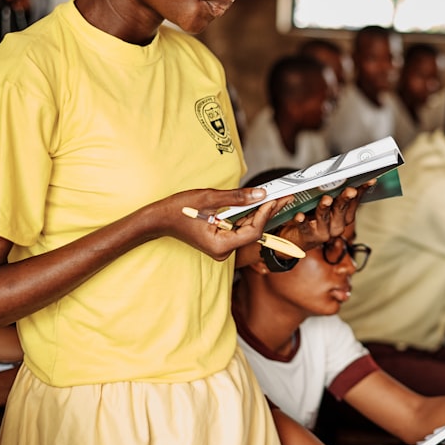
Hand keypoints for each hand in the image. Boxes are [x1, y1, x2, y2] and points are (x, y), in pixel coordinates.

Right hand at [160, 187, 293, 260]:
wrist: (158, 219)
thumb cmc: (178, 209)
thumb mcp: (209, 198)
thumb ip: (237, 198)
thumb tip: (260, 194)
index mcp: (220, 245)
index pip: (252, 232)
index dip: (265, 214)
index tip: (275, 199)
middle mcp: (223, 251)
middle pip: (253, 231)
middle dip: (268, 212)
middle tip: (285, 197)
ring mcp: (222, 247)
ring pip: (248, 229)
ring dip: (260, 213)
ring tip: (278, 198)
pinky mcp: (221, 240)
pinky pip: (239, 228)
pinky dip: (249, 216)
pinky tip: (261, 204)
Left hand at [273, 181, 370, 251]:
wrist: (297, 239)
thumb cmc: (312, 217)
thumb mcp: (326, 205)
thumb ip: (333, 192)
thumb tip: (340, 174)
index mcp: (343, 217)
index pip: (354, 201)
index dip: (361, 191)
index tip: (369, 180)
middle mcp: (336, 226)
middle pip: (341, 210)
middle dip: (345, 199)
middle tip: (350, 190)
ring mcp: (323, 232)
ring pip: (324, 218)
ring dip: (325, 207)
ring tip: (326, 199)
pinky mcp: (307, 236)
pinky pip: (304, 228)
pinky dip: (302, 221)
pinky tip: (299, 215)